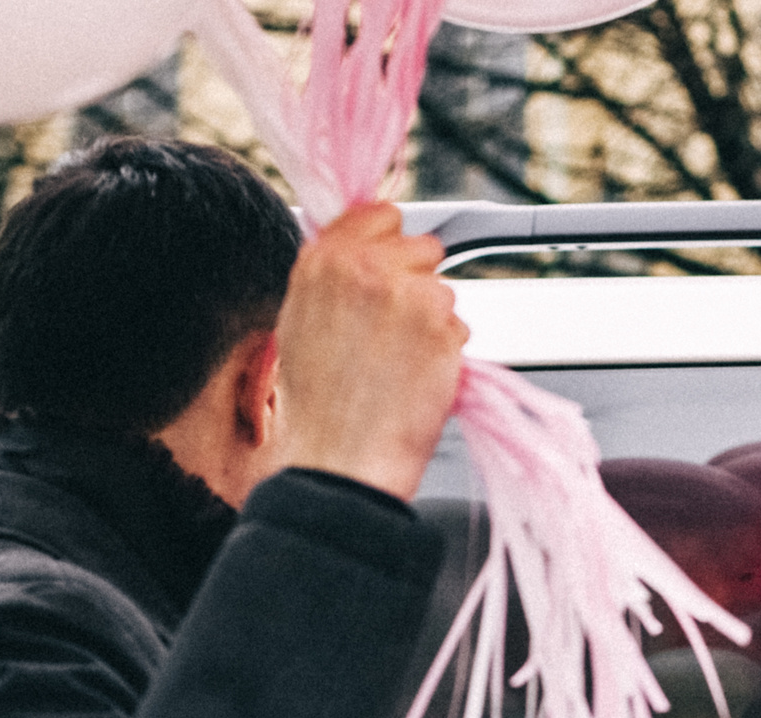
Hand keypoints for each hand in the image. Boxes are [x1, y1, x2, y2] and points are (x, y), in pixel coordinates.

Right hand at [271, 202, 466, 500]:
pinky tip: (417, 378)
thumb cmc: (317, 408)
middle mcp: (365, 267)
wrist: (339, 459)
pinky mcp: (441, 326)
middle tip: (397, 330)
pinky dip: (448, 352)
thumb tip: (366, 256)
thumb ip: (335, 278)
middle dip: (418, 281)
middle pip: (423, 247)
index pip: (380, 215)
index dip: (391, 242)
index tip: (393, 266)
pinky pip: (460, 327)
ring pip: (443, 291)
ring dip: (433, 322)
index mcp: (323, 260)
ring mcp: (407, 294)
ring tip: (400, 363)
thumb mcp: (301, 323)